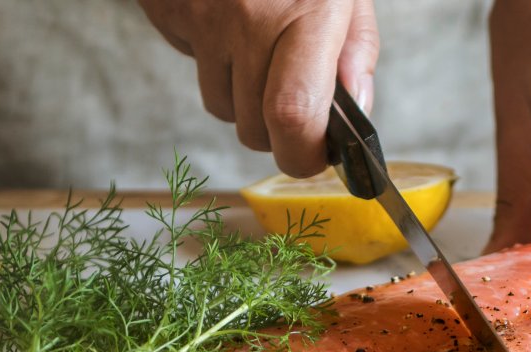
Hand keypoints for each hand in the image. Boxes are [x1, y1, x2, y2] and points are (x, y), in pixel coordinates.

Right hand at [139, 0, 378, 176]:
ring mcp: (208, 18)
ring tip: (257, 51)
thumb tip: (358, 112)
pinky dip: (212, 67)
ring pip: (221, 108)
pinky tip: (228, 31)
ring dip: (241, 100)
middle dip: (275, 135)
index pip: (294, 113)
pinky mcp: (172, 13)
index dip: (302, 155)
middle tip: (290, 103)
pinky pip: (193, 72)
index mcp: (308, 12)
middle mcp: (254, 17)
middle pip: (255, 128)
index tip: (314, 157)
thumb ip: (356, 52)